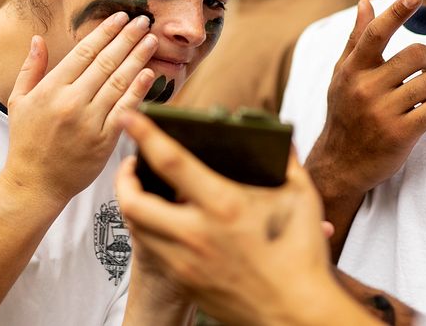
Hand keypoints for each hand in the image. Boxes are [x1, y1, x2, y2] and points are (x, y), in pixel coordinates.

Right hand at [3, 12, 156, 205]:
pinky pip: (125, 110)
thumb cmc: (26, 141)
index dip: (104, 32)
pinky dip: (138, 90)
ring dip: (138, 58)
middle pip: (105, 62)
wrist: (35, 184)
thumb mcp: (19, 101)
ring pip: (118, 82)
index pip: (83, 52)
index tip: (120, 17)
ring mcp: (89, 122)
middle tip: (144, 21)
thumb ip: (31, 69)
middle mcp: (71, 102)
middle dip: (127, 38)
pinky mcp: (104, 142)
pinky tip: (150, 74)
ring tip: (151, 41)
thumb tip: (38, 39)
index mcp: (50, 90)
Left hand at [117, 112, 375, 325]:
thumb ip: (287, 162)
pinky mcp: (185, 282)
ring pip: (136, 228)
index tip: (130, 117)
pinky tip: (162, 221)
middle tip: (131, 164)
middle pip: (133, 202)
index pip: (171, 163)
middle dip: (123, 178)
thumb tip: (280, 140)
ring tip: (141, 190)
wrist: (296, 315)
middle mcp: (196, 235)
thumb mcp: (302, 198)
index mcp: (224, 206)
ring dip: (132, 204)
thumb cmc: (302, 257)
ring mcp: (186, 262)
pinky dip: (148, 230)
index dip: (145, 136)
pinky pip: (152, 251)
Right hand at [309, 0, 425, 195]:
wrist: (340, 165)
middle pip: (416, 55)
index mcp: (352, 70)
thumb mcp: (343, 76)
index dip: (397, 12)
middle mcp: (365, 88)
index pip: (375, 34)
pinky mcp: (400, 135)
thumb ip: (356, 39)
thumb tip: (365, 3)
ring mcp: (382, 112)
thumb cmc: (346, 114)